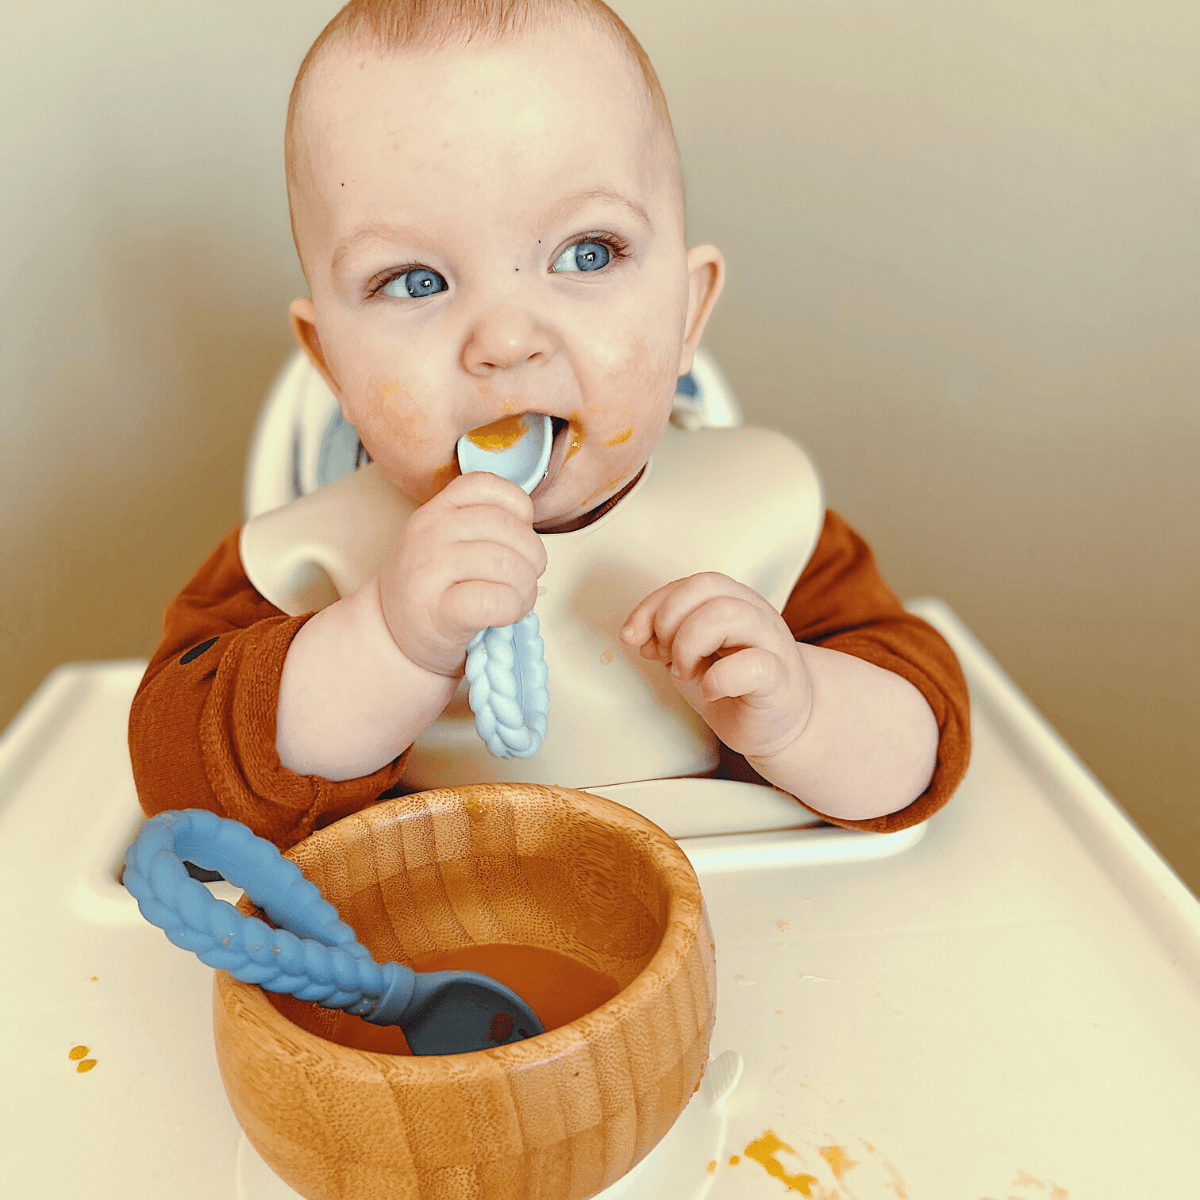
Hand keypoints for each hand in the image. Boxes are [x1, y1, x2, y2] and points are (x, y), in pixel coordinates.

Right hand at [378, 472, 547, 676]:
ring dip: (526, 587)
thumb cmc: (432, 589)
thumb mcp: (445, 541)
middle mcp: (430, 532)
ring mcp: (431, 570)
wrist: (392, 634)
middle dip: (533, 557)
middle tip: (528, 579)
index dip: (518, 509)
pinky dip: (513, 608)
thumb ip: (479, 525)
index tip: (519, 535)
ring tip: (519, 600)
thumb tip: (528, 529)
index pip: (487, 485)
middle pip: (508, 529)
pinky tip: (506, 615)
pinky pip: (495, 600)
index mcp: (436, 510)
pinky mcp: (440, 611)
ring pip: (506, 564)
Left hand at [620, 573, 812, 759]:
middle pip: (705, 586)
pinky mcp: (780, 678)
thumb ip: (666, 637)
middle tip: (664, 657)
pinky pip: (751, 664)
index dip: (652, 606)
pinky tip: (709, 692)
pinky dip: (717, 680)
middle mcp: (755, 613)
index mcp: (733, 601)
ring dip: (688, 645)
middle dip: (668, 622)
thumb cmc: (734, 687)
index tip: (632, 637)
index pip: (688, 583)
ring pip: (724, 614)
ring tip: (685, 673)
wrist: (781, 724)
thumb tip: (635, 633)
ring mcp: (771, 642)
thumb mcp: (691, 655)